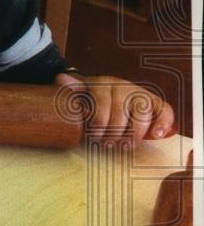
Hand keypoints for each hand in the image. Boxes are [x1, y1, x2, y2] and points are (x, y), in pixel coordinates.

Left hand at [55, 72, 175, 144]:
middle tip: (109, 144)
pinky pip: (165, 110)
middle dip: (115, 131)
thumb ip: (72, 89)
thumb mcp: (79, 96)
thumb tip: (61, 79)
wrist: (109, 97)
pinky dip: (163, 123)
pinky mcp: (155, 103)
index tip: (96, 135)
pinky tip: (157, 135)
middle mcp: (122, 86)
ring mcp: (140, 93)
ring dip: (134, 132)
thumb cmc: (92, 102)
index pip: (102, 100)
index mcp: (102, 84)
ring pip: (142, 111)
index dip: (99, 120)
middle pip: (122, 109)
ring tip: (126, 145)